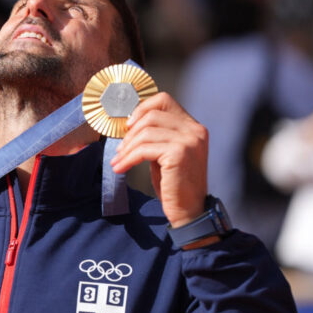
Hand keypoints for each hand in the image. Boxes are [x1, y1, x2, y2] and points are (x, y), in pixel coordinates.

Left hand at [109, 93, 208, 227]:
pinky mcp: (180, 153)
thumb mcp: (166, 153)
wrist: (189, 212)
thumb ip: (156, 135)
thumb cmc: (174, 184)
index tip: (128, 126)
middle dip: (130, 133)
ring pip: (146, 132)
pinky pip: (144, 149)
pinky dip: (128, 158)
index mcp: (193, 127)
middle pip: (152, 116)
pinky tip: (120, 168)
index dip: (142, 109)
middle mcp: (195, 130)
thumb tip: (129, 122)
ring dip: (127, 148)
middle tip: (120, 149)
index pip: (164, 100)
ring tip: (118, 160)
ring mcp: (189, 141)